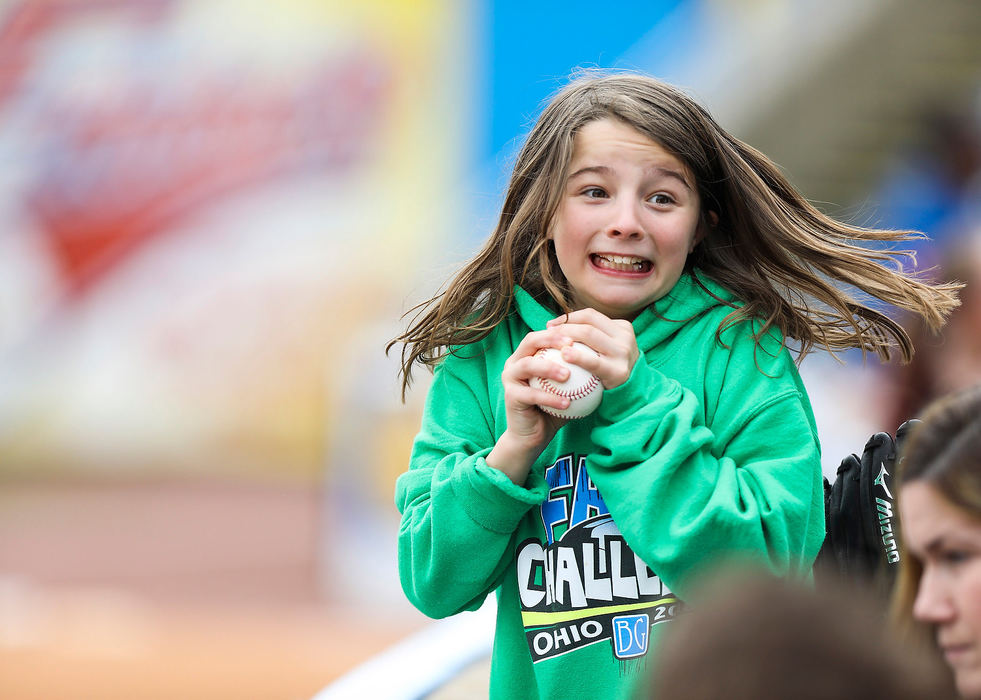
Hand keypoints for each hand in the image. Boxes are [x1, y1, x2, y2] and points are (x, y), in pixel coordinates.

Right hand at [486, 328, 576, 483]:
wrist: (534, 435)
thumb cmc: (555, 409)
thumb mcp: (570, 387)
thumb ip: (581, 371)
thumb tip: (606, 356)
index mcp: (529, 354)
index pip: (544, 334)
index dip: (561, 330)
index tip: (581, 335)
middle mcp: (515, 362)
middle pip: (530, 341)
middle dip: (551, 340)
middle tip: (571, 346)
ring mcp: (509, 378)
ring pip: (526, 365)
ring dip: (548, 368)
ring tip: (567, 375)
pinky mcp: (510, 396)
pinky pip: (530, 394)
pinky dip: (549, 398)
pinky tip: (567, 404)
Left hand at [545, 308, 639, 389]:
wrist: (630, 396)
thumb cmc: (610, 371)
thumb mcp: (608, 349)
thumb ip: (591, 338)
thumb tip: (556, 326)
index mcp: (622, 327)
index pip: (590, 315)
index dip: (568, 317)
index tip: (550, 325)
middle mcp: (625, 337)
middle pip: (588, 323)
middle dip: (564, 325)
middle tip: (547, 334)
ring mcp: (623, 354)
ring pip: (589, 335)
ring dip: (567, 335)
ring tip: (551, 341)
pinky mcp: (619, 371)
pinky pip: (594, 361)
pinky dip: (577, 356)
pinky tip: (564, 356)